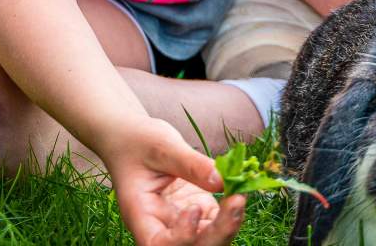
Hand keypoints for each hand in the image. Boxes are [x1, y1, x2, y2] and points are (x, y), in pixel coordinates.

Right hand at [102, 117, 245, 245]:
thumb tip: (222, 180)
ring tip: (240, 194)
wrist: (135, 140)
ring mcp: (182, 222)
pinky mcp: (198, 211)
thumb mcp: (162, 146)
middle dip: (217, 234)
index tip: (195, 208)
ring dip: (228, 224)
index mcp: (141, 215)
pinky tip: (239, 189)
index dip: (181, 237)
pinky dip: (231, 210)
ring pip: (208, 240)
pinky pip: (218, 222)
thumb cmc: (139, 142)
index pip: (158, 244)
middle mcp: (161, 226)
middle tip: (236, 201)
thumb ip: (191, 164)